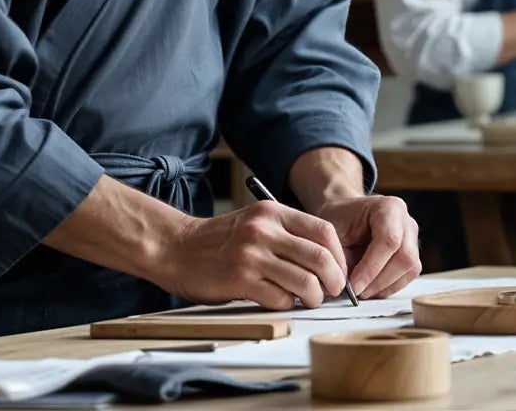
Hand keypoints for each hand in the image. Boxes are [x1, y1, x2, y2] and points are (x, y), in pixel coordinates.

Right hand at [161, 201, 349, 310]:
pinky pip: (280, 298)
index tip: (339, 271)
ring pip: (305, 281)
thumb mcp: (256, 223)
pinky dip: (288, 304)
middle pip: (320, 257)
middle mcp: (263, 230)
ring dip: (314, 297)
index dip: (339, 256)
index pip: (324, 231)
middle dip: (334, 280)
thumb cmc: (220, 241)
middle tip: (332, 290)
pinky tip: (283, 301)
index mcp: (272, 212)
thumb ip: (287, 234)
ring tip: (310, 300)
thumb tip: (327, 262)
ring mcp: (251, 255)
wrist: (176, 248)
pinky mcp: (239, 280)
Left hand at [312, 194, 421, 298]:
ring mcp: (413, 237)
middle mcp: (406, 221)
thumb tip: (346, 286)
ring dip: (385, 286)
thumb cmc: (339, 220)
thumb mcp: (333, 233)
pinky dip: (390, 287)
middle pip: (405, 257)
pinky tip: (372, 288)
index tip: (354, 286)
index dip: (372, 267)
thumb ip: (341, 257)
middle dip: (380, 280)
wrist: (346, 214)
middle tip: (358, 292)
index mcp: (389, 207)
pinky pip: (409, 275)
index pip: (389, 241)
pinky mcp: (413, 253)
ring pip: (410, 268)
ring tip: (363, 291)